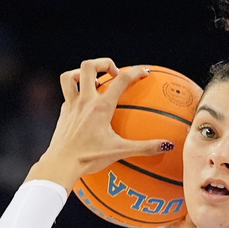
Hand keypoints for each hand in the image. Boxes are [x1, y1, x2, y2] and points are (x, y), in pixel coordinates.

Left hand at [25, 58, 170, 189]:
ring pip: (70, 76)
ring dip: (82, 73)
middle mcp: (85, 101)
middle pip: (89, 66)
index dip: (135, 72)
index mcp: (101, 107)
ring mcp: (71, 105)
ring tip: (95, 80)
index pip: (121, 80)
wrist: (61, 164)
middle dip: (103, 63)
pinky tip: (85, 103)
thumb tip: (167, 146)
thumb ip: (145, 147)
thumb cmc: (89, 158)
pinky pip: (67, 94)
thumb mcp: (120, 152)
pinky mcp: (63, 113)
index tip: (144, 73)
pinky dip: (76, 92)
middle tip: (114, 71)